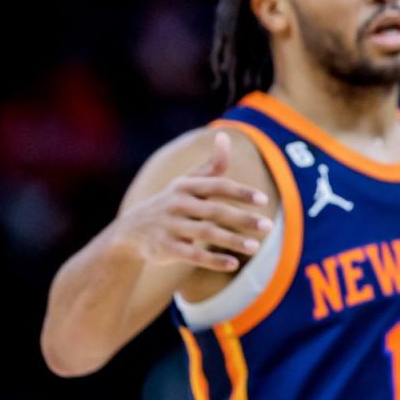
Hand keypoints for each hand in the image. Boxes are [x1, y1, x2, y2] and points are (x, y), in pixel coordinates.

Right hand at [117, 132, 269, 270]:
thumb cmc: (172, 203)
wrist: (131, 230)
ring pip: (205, 233)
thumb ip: (212, 165)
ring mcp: (170, 226)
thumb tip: (225, 135)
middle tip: (269, 227)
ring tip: (256, 247)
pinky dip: (212, 260)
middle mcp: (177, 204)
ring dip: (232, 240)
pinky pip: (192, 255)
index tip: (264, 200)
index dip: (240, 192)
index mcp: (185, 186)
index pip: (217, 186)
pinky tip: (233, 264)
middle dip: (243, 219)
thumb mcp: (188, 182)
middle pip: (215, 211)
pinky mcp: (164, 247)